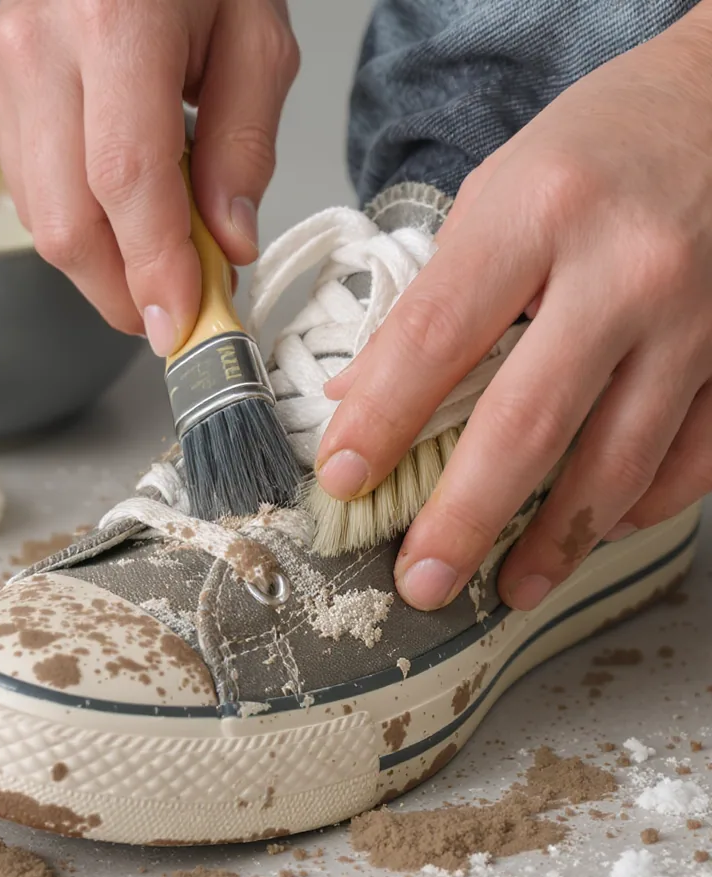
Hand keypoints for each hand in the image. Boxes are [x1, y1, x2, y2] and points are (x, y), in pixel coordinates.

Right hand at [0, 0, 298, 352]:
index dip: (152, 268)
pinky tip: (122, 202)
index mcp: (115, 20)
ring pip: (44, 223)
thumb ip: (245, 144)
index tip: (180, 325)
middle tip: (178, 307)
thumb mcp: (256, 35)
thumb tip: (227, 244)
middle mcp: (40, 49)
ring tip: (163, 244)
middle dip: (123, 292)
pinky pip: (32, 197)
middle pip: (67, 224)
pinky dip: (83, 224)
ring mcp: (3, 74)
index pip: (125, 180)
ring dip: (107, 262)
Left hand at [315, 5, 711, 611]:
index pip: (434, 339)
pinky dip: (640, 506)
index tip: (342, 479)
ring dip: (556, 543)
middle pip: (526, 424)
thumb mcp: (495, 195)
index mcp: (536, 215)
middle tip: (420, 582)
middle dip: (463, 519)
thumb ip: (433, 299)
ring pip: (618, 463)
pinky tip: (596, 529)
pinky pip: (693, 458)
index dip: (379, 421)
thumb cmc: (599, 147)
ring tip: (508, 589)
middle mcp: (622, 270)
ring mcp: (696, 318)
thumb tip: (359, 397)